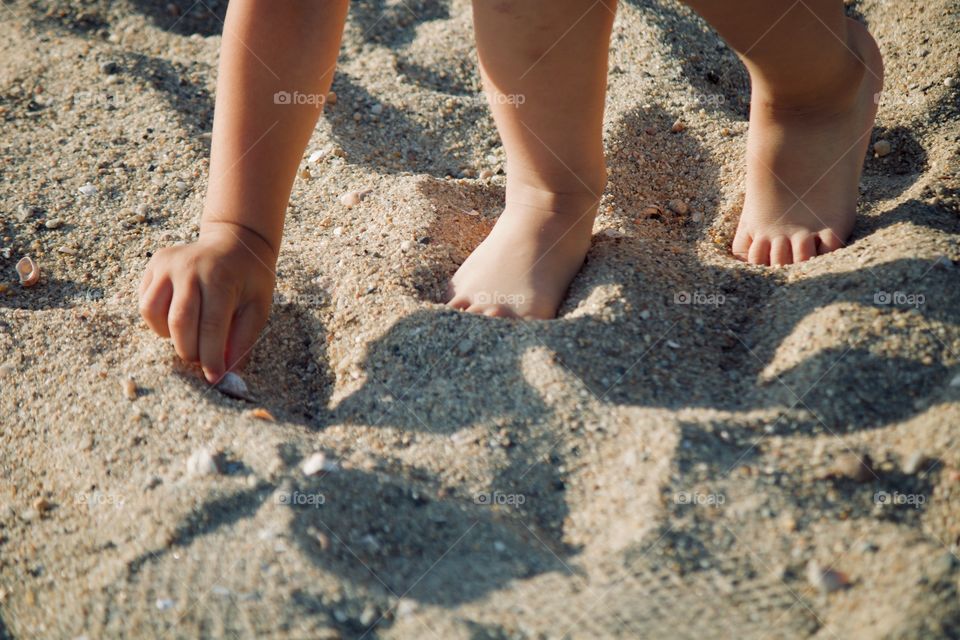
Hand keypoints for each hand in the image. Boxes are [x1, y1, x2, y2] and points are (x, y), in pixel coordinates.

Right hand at [138, 221, 276, 382]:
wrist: (235, 240)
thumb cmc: (250, 277)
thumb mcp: (258, 306)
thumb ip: (243, 339)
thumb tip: (228, 373)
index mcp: (219, 277)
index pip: (211, 326)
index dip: (211, 357)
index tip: (214, 377)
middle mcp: (189, 268)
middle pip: (179, 323)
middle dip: (189, 350)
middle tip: (201, 358)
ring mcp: (167, 264)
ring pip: (152, 313)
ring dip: (169, 335)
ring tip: (189, 334)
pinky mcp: (154, 264)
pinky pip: (145, 303)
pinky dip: (158, 320)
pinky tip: (178, 318)